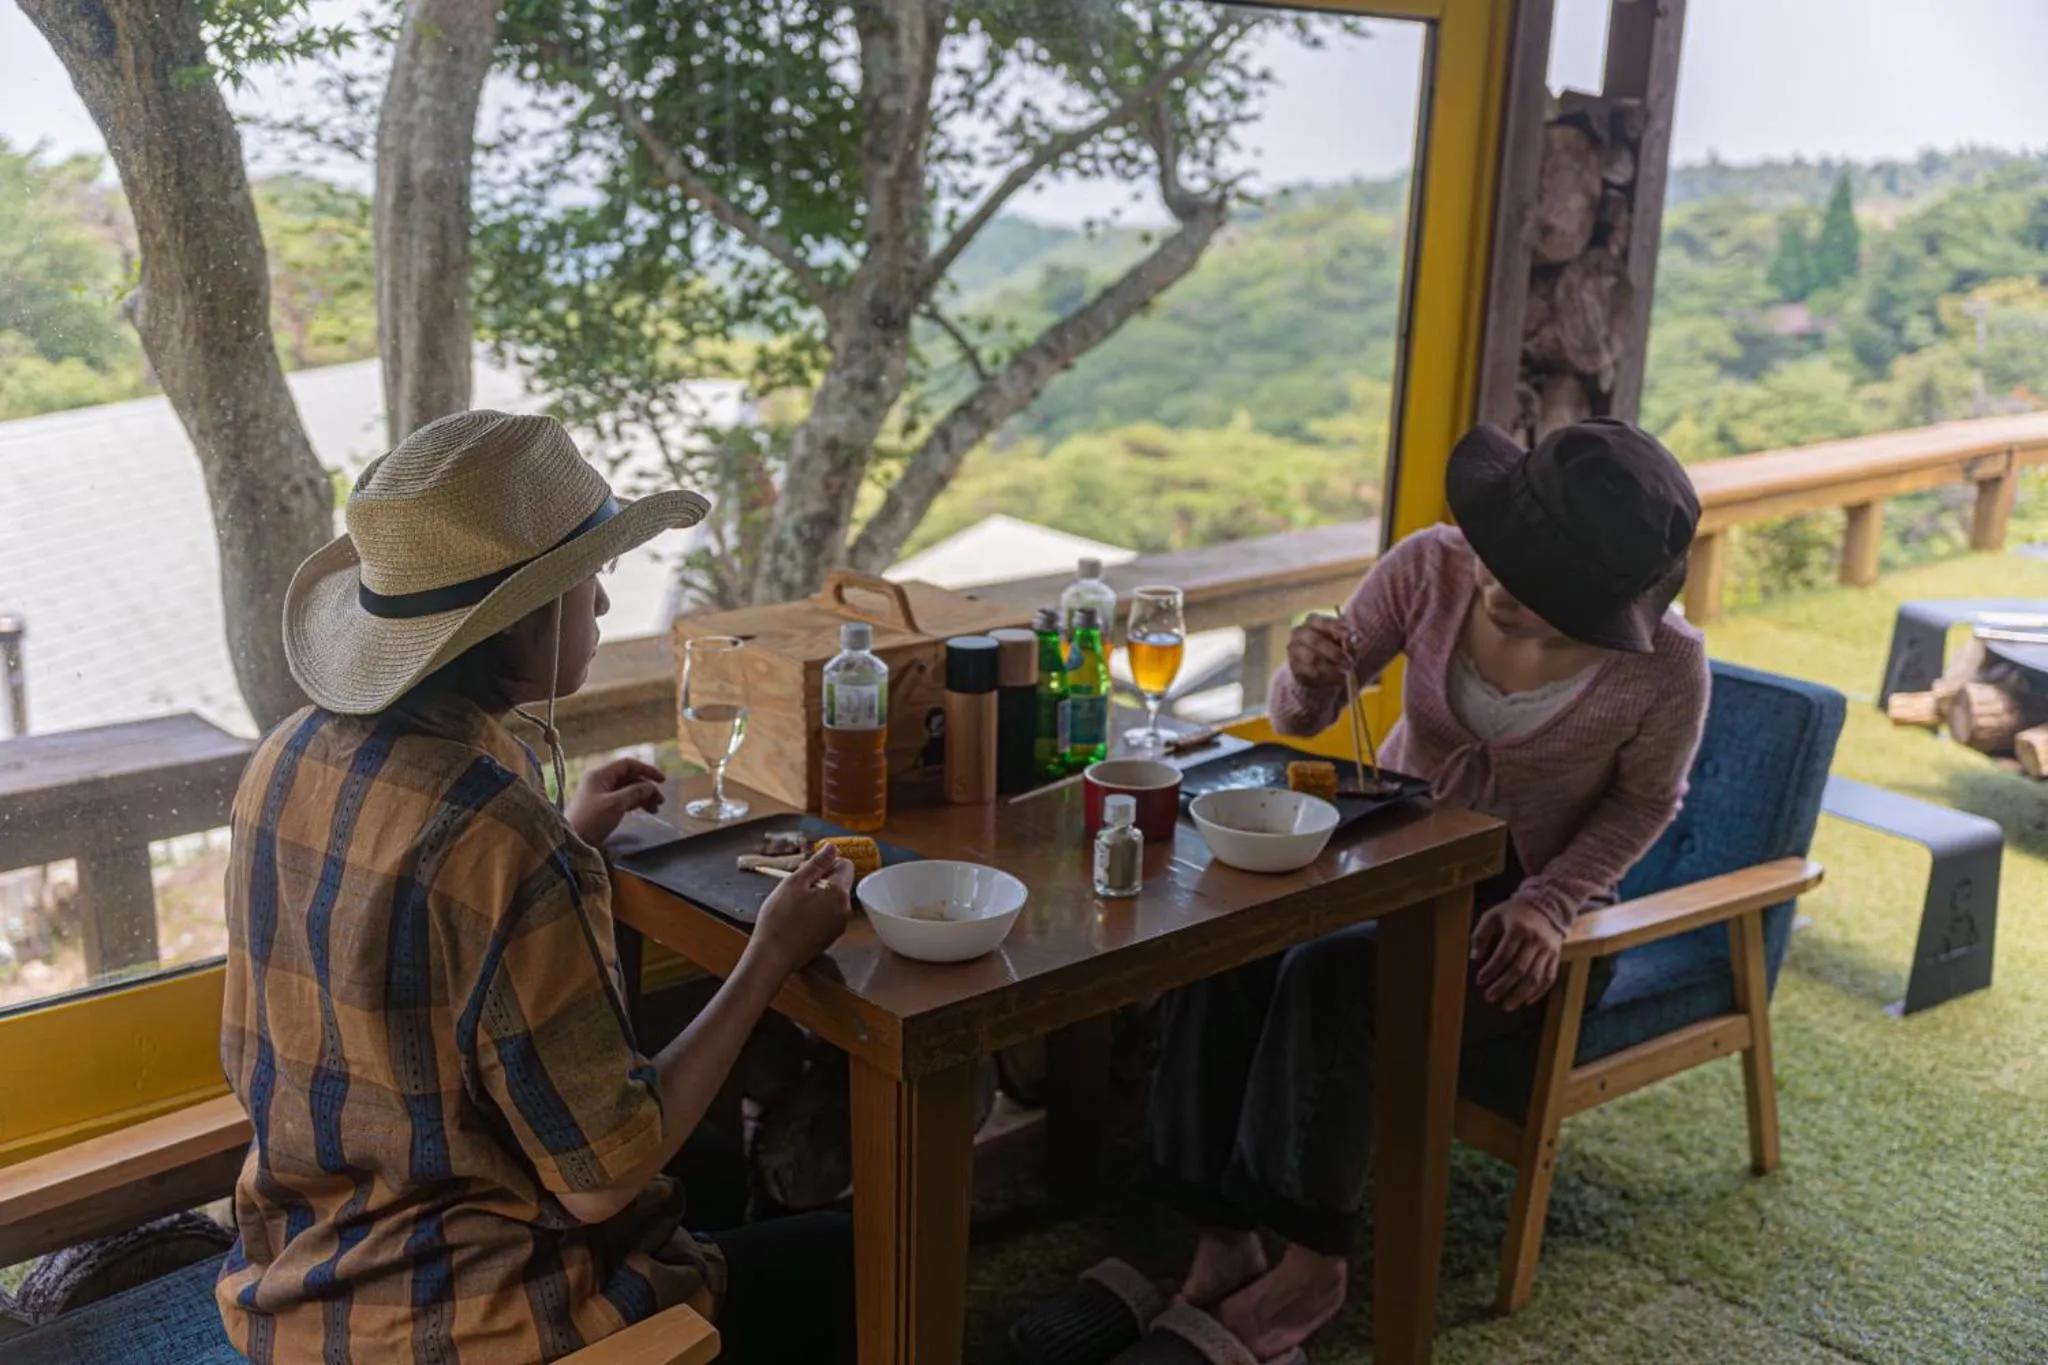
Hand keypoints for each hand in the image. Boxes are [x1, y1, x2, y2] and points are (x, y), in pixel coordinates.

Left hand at [566, 757, 665, 846]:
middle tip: (660, 801)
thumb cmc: (592, 820)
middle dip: (646, 787)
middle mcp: (600, 780)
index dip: (646, 770)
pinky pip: (622, 799)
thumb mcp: (615, 804)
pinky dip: (634, 803)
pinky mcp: (601, 806)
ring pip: (627, 789)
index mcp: (600, 774)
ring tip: (655, 809)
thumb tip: (651, 786)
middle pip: (629, 778)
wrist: (572, 841)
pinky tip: (643, 810)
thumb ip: (635, 792)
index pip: (627, 764)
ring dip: (642, 797)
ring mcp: (600, 793)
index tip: (663, 781)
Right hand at [749, 845, 854, 975]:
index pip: (846, 865)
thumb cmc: (780, 917)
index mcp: (839, 894)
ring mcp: (839, 926)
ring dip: (816, 897)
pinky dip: (815, 913)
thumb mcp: (795, 883)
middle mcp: (846, 910)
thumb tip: (833, 848)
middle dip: (820, 881)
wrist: (773, 956)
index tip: (807, 872)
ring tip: (793, 906)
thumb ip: (817, 863)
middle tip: (795, 890)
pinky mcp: (830, 938)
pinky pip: (827, 916)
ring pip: (832, 900)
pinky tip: (796, 920)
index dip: (826, 864)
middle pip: (839, 883)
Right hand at [1286, 613, 1353, 690]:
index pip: (1324, 622)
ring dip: (1331, 667)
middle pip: (1316, 641)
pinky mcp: (1294, 667)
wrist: (1315, 664)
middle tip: (1348, 662)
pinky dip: (1326, 677)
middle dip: (1334, 652)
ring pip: (1312, 659)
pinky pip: (1310, 673)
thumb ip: (1347, 637)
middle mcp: (1299, 633)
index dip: (1337, 629)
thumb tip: (1355, 638)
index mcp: (1312, 621)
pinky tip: (1336, 679)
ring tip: (1344, 673)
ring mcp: (1294, 650)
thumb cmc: (1331, 646)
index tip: (1349, 637)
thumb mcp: (1341, 639)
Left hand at [1471, 898, 1563, 1012]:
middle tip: (1489, 997)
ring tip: (1507, 1006)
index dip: (1491, 970)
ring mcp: (1548, 950)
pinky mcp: (1556, 957)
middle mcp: (1535, 940)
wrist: (1547, 904)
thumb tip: (1474, 956)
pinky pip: (1549, 978)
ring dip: (1520, 994)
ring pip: (1535, 977)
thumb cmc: (1515, 912)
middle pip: (1519, 969)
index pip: (1503, 955)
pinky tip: (1527, 1001)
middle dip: (1503, 986)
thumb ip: (1481, 934)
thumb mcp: (1493, 915)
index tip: (1479, 980)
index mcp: (1518, 929)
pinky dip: (1539, 992)